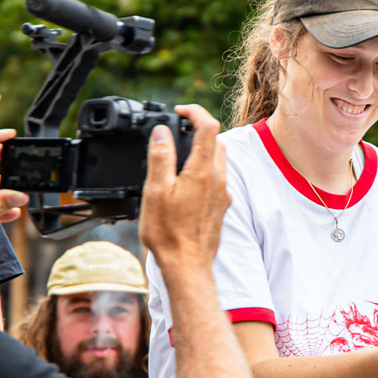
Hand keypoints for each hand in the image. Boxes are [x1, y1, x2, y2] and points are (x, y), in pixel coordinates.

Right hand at [138, 105, 228, 266]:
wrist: (188, 266)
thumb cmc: (169, 233)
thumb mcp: (155, 191)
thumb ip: (161, 158)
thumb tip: (163, 132)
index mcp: (202, 171)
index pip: (208, 126)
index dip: (195, 111)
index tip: (180, 111)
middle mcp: (218, 179)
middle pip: (217, 141)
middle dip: (199, 130)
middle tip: (178, 131)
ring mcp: (222, 193)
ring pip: (219, 160)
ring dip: (203, 149)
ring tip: (179, 154)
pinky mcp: (221, 206)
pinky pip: (217, 178)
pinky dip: (205, 169)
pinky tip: (186, 182)